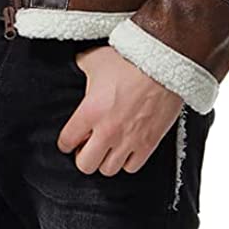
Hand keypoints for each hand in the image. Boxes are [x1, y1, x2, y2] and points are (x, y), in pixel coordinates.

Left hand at [56, 45, 183, 175]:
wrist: (162, 63)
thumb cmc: (130, 60)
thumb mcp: (96, 58)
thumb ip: (81, 66)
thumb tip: (76, 66)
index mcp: (90, 112)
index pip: (67, 141)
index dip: (66, 142)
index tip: (69, 140)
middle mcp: (107, 131)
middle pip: (85, 164)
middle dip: (84, 156)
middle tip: (88, 146)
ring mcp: (128, 140)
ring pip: (108, 170)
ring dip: (106, 159)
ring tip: (107, 148)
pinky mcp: (148, 144)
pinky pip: (132, 168)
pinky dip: (127, 161)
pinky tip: (126, 148)